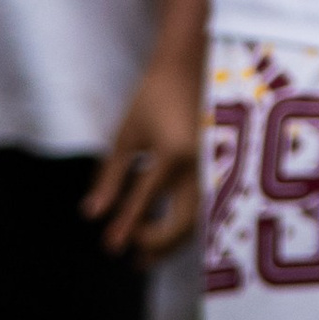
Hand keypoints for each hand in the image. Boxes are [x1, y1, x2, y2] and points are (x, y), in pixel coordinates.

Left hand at [85, 52, 204, 260]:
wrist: (197, 64)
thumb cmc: (155, 95)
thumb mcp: (128, 133)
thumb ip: (111, 175)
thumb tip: (92, 214)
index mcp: (171, 154)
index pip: (143, 202)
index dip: (125, 228)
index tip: (110, 248)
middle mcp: (199, 166)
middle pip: (181, 223)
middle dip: (153, 241)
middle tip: (130, 250)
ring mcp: (218, 167)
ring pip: (198, 220)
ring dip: (172, 241)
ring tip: (145, 255)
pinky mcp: (225, 167)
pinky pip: (207, 207)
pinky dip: (187, 224)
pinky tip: (169, 230)